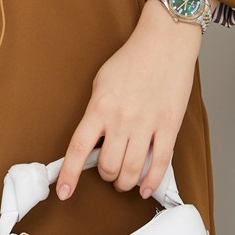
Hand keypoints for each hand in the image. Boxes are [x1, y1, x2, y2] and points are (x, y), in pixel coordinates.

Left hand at [56, 0, 201, 202]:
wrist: (165, 42)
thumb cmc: (132, 58)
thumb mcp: (102, 81)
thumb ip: (96, 111)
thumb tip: (94, 139)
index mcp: (100, 107)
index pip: (78, 148)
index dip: (70, 175)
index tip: (65, 193)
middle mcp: (121, 119)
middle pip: (107, 166)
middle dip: (106, 176)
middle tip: (108, 172)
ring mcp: (146, 124)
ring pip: (131, 171)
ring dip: (125, 182)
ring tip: (125, 180)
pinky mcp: (169, 126)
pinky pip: (159, 164)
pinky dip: (151, 182)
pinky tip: (145, 188)